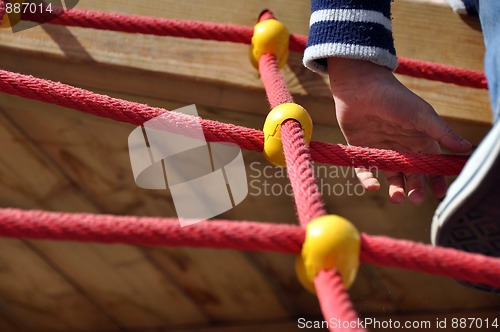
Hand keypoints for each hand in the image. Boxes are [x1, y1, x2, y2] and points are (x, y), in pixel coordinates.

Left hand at [328, 58, 471, 204]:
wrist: (360, 86)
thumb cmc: (394, 98)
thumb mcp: (421, 115)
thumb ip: (441, 132)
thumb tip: (466, 148)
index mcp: (419, 139)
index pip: (430, 164)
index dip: (436, 179)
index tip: (440, 193)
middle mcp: (401, 147)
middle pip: (411, 174)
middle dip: (415, 188)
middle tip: (415, 199)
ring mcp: (381, 150)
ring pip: (390, 176)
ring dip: (395, 189)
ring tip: (397, 198)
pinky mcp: (360, 150)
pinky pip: (365, 170)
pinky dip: (367, 180)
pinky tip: (372, 186)